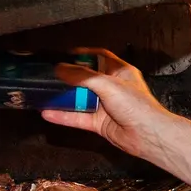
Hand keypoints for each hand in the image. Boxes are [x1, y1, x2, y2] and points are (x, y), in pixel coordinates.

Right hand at [41, 48, 174, 162]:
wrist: (148, 135)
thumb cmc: (135, 105)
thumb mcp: (108, 84)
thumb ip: (83, 76)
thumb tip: (61, 68)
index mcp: (119, 72)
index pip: (99, 57)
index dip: (83, 54)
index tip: (65, 54)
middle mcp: (112, 87)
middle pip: (85, 78)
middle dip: (68, 77)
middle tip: (48, 75)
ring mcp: (105, 106)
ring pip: (79, 99)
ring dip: (62, 97)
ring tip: (42, 93)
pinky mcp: (99, 123)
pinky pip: (78, 117)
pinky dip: (63, 116)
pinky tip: (47, 113)